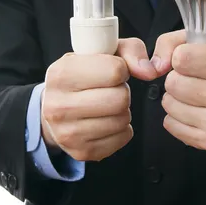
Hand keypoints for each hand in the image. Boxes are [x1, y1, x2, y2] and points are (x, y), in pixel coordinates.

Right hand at [41, 38, 157, 160]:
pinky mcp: (82, 152)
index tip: (111, 71)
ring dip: (122, 110)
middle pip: (120, 99)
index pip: (115, 71)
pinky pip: (123, 137)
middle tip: (109, 90)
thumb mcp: (103, 52)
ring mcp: (68, 133)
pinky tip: (106, 120)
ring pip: (122, 119)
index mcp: (61, 73)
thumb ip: (131, 51)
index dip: (121, 69)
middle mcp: (58, 105)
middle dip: (122, 92)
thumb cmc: (83, 75)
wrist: (56, 106)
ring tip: (106, 104)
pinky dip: (122, 128)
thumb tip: (149, 71)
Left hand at [151, 30, 205, 151]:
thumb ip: (172, 43)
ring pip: (169, 104)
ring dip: (175, 97)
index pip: (182, 58)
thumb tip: (155, 66)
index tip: (192, 59)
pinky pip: (170, 125)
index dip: (181, 56)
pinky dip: (175, 116)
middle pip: (173, 83)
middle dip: (176, 78)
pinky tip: (193, 110)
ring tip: (194, 94)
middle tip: (193, 79)